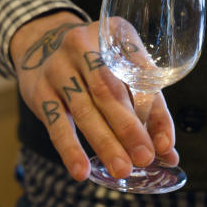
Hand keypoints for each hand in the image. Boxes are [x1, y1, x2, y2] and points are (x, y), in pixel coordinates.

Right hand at [10, 12, 178, 180]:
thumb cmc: (95, 60)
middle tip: (145, 158)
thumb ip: (147, 104)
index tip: (165, 145)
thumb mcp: (122, 65)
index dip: (156, 112)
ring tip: (121, 169)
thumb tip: (167, 152)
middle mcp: (82, 46)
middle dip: (129, 128)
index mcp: (112, 35)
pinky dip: (70, 149)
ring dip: (105, 143)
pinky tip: (81, 171)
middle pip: (108, 91)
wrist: (40, 43)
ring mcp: (57, 69)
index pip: (139, 75)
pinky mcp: (39, 92)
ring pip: (84, 110)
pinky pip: (56, 124)